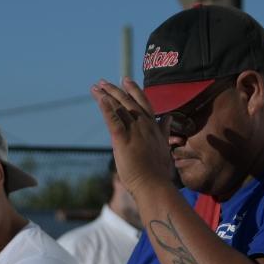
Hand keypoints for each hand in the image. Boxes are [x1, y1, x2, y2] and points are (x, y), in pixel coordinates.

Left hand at [90, 78, 178, 197]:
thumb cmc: (159, 169)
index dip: (133, 89)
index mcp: (153, 126)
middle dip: (114, 90)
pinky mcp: (122, 140)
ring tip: (95, 88)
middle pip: (127, 101)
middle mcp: (144, 124)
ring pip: (118, 108)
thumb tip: (168, 117)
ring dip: (106, 96)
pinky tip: (100, 99)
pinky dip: (106, 109)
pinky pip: (113, 120)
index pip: (142, 102)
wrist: (155, 184)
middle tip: (102, 82)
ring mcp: (134, 131)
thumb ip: (164, 130)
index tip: (125, 80)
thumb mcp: (164, 145)